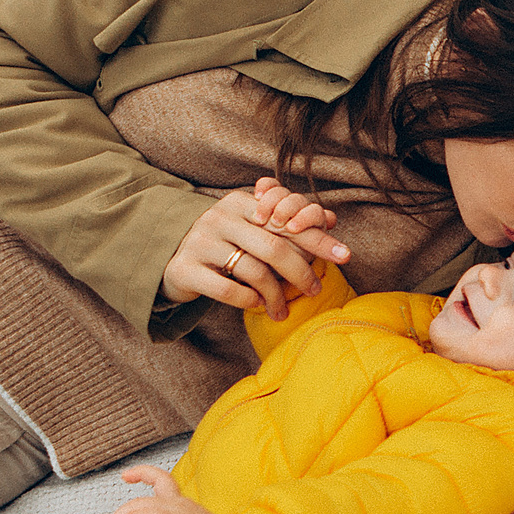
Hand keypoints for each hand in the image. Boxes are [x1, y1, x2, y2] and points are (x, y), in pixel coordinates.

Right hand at [162, 180, 349, 320]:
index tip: (345, 255)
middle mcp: (219, 218)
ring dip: (275, 296)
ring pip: (253, 272)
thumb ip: (285, 224)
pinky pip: (228, 289)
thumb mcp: (251, 227)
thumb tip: (331, 219)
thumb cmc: (223, 244)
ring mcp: (199, 242)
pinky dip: (248, 300)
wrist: (168, 257)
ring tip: (281, 310)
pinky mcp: (186, 269)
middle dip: (301, 272)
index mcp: (240, 203)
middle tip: (314, 290)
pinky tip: (256, 304)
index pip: (287, 221)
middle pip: (274, 247)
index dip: (318, 239)